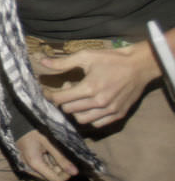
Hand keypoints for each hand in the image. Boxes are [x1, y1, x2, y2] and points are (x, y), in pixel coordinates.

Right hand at [17, 130, 77, 180]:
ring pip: (50, 171)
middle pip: (53, 176)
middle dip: (61, 168)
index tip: (69, 163)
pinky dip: (51, 160)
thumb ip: (61, 158)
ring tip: (55, 150)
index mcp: (36, 164)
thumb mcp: (49, 142)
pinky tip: (50, 150)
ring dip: (57, 163)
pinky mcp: (33, 161)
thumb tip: (75, 172)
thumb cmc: (33, 130)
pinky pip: (45, 166)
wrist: (19, 124)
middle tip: (62, 153)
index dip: (66, 175)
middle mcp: (33, 168)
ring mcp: (32, 165)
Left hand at [41, 43, 158, 127]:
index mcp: (89, 87)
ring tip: (78, 97)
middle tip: (67, 89)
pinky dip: (89, 117)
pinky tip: (88, 105)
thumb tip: (42, 62)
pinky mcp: (118, 115)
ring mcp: (110, 111)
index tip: (46, 91)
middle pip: (69, 110)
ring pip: (81, 119)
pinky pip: (97, 123)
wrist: (138, 66)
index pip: (61, 99)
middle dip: (62, 100)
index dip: (50, 95)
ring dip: (74, 110)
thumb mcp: (85, 56)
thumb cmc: (110, 59)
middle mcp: (99, 102)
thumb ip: (62, 62)